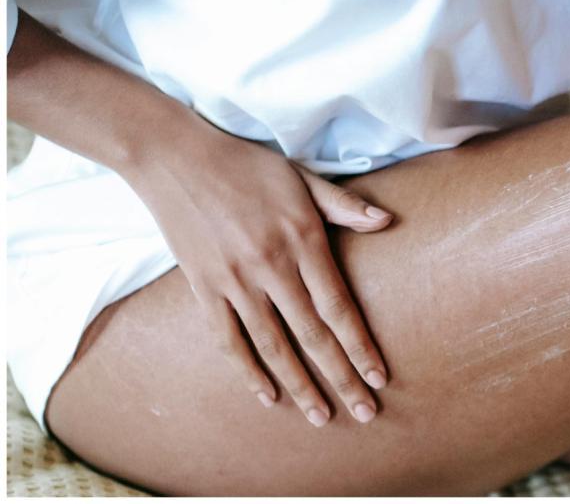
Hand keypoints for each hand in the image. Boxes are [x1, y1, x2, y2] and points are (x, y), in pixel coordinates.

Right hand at [125, 122, 391, 426]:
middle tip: (364, 412)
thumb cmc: (247, 165)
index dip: (360, 346)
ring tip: (321, 416)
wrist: (177, 158)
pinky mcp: (203, 288)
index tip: (378, 377)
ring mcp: (234, 281)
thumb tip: (386, 222)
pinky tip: (267, 396)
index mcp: (302, 240)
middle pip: (313, 336)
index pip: (339, 307)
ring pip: (273, 346)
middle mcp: (271, 267)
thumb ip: (342, 204)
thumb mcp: (301, 177)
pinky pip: (228, 339)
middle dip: (342, 378)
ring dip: (300, 386)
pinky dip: (248, 370)